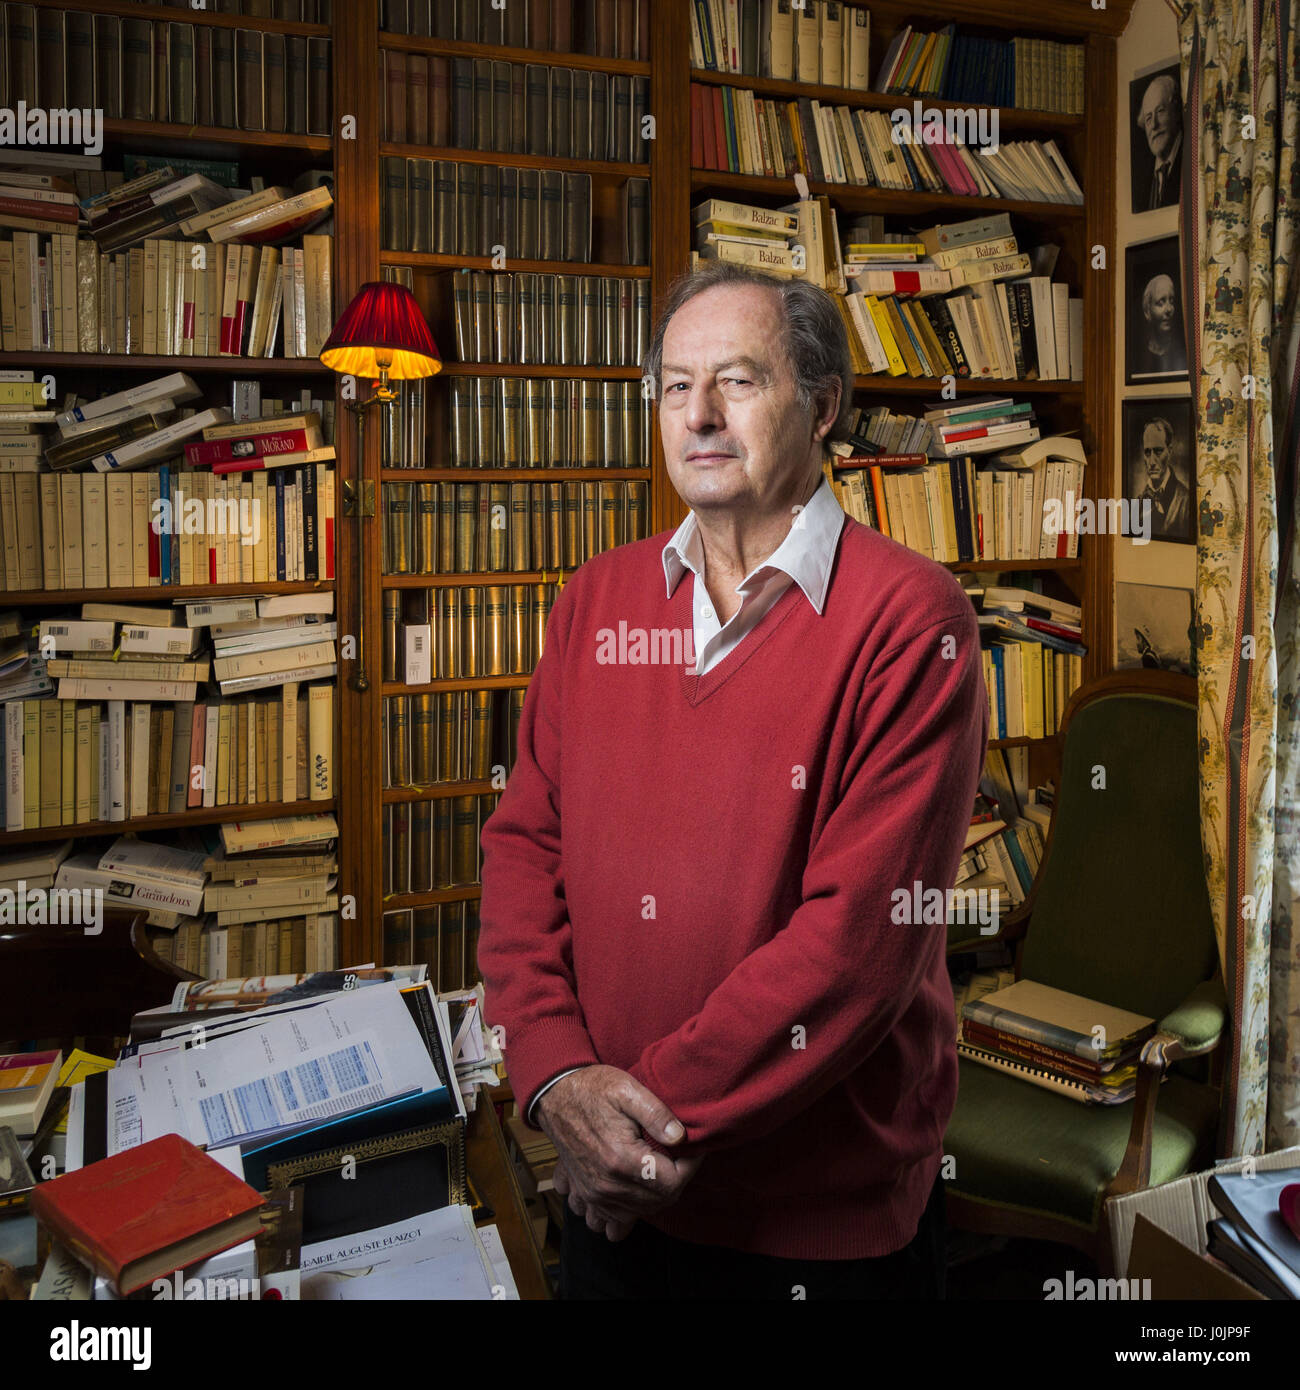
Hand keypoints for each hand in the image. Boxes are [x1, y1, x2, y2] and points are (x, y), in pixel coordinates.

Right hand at [537, 1066, 700, 1236]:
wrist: (555, 1094)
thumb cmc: (593, 1088)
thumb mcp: (628, 1089)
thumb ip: (657, 1114)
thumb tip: (681, 1137)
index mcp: (621, 1159)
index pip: (672, 1184)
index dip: (690, 1166)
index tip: (691, 1148)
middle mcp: (607, 1185)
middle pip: (658, 1203)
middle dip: (674, 1181)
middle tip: (675, 1154)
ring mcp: (593, 1194)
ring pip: (637, 1216)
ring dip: (652, 1199)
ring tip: (655, 1172)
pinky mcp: (584, 1194)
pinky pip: (608, 1222)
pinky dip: (624, 1212)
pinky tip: (630, 1188)